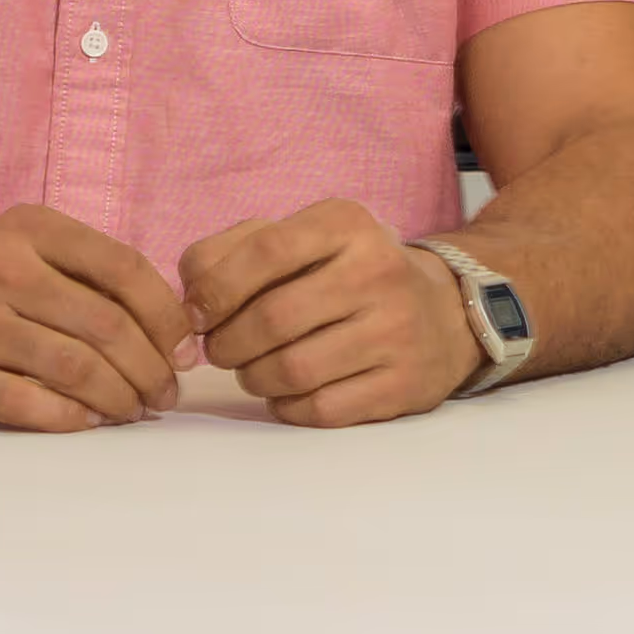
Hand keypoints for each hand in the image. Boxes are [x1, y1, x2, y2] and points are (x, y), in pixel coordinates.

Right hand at [0, 205, 189, 430]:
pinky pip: (31, 403)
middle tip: (166, 394)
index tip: (186, 351)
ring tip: (134, 410)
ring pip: (76, 367)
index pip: (123, 267)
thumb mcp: (30, 256)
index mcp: (30, 230)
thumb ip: (94, 279)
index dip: (167, 316)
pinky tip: (90, 422)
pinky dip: (73, 418)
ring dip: (120, 397)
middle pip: (105, 324)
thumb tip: (179, 332)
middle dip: (151, 367)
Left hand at [182, 200, 478, 427]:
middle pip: (272, 319)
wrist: (444, 314)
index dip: (215, 289)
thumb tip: (189, 294)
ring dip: (252, 377)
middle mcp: (378, 272)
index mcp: (348, 225)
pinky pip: (318, 408)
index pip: (264, 251)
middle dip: (227, 344)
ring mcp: (396, 331)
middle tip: (220, 350)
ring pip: (291, 370)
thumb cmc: (349, 275)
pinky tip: (286, 391)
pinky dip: (285, 405)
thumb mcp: (305, 240)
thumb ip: (235, 250)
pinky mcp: (402, 385)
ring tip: (252, 369)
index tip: (197, 314)